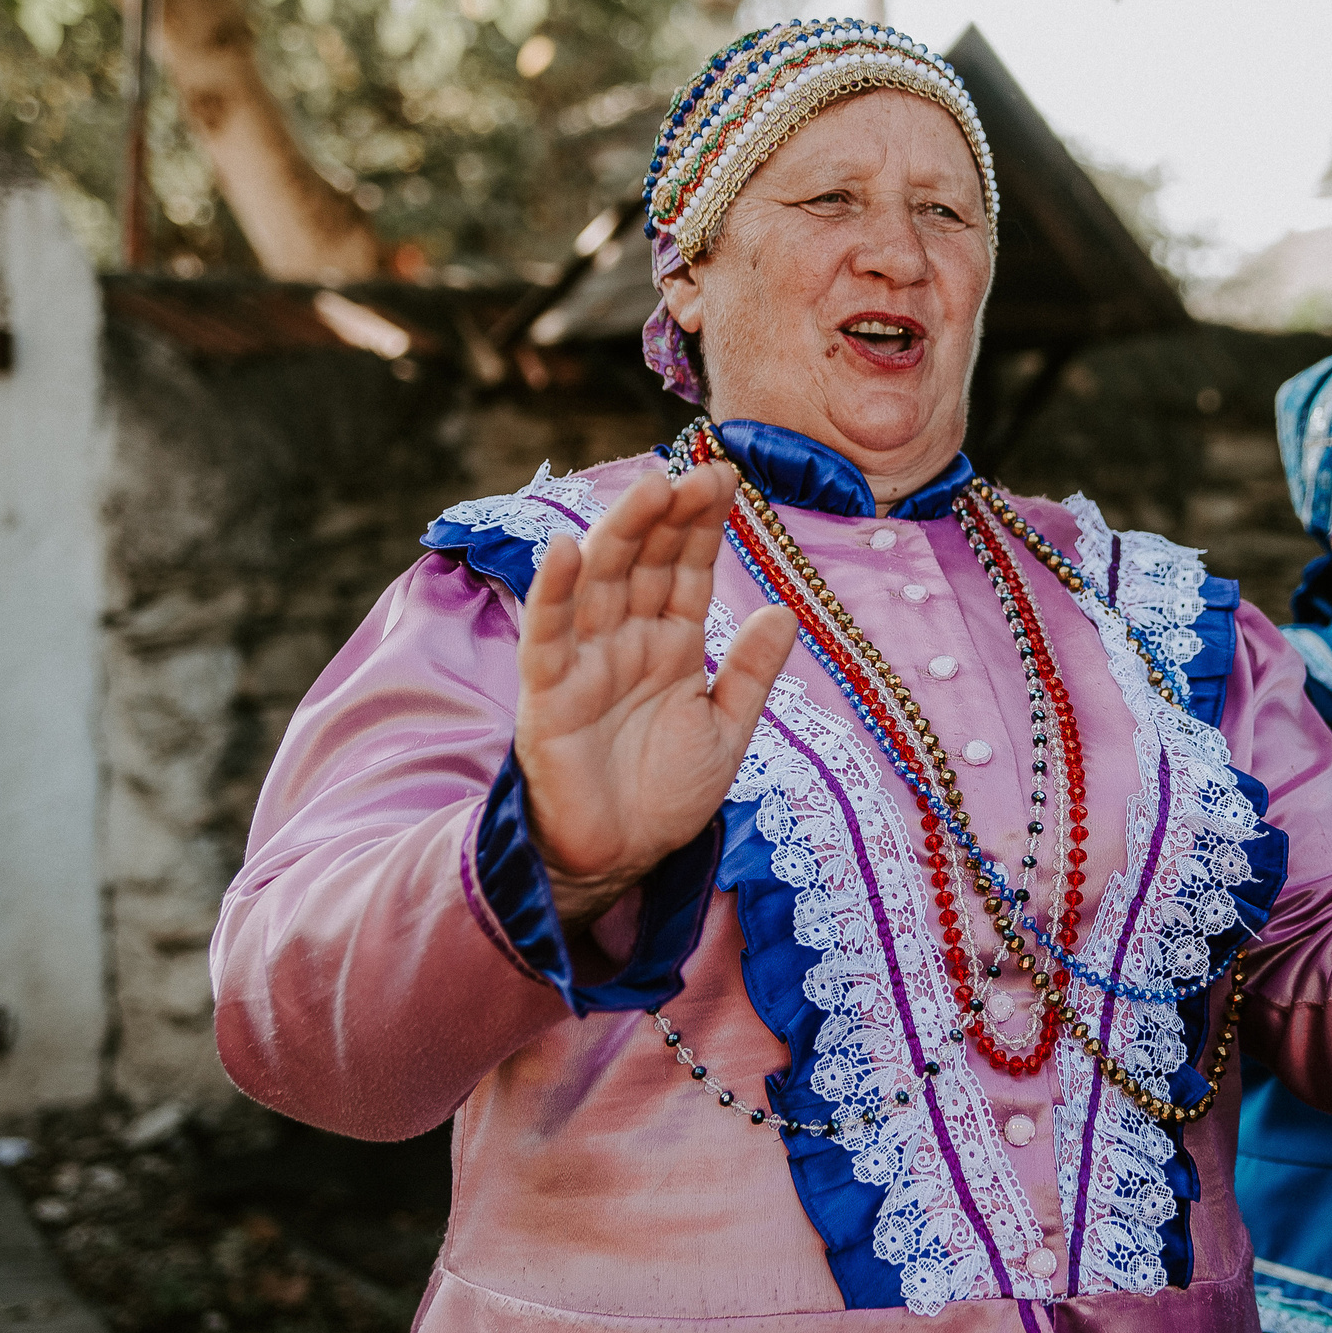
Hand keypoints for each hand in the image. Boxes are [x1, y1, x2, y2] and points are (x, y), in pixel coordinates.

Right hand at [515, 462, 796, 924]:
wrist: (616, 861)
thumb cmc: (663, 797)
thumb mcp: (725, 734)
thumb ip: (750, 674)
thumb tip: (783, 611)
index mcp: (671, 644)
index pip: (688, 570)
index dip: (705, 525)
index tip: (730, 477)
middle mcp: (626, 641)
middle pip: (646, 563)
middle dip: (671, 516)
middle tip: (699, 471)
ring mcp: (584, 662)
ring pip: (602, 583)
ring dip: (622, 534)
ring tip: (651, 488)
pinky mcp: (548, 694)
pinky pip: (548, 636)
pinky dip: (554, 592)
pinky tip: (567, 548)